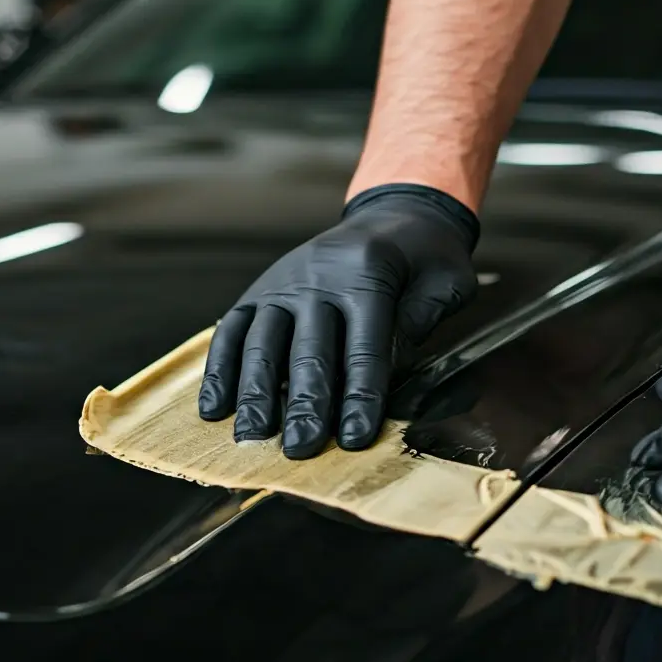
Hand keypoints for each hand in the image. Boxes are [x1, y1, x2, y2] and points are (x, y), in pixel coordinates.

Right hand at [197, 183, 478, 458]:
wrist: (391, 213)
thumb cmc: (425, 257)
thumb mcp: (447, 279)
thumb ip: (424, 320)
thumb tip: (393, 369)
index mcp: (369, 275)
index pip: (363, 347)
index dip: (360, 395)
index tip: (355, 438)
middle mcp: (318, 279)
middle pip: (308, 350)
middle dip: (304, 404)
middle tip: (301, 448)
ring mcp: (282, 284)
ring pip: (262, 342)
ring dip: (255, 393)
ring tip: (252, 437)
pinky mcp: (259, 292)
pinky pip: (232, 332)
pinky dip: (220, 370)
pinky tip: (214, 409)